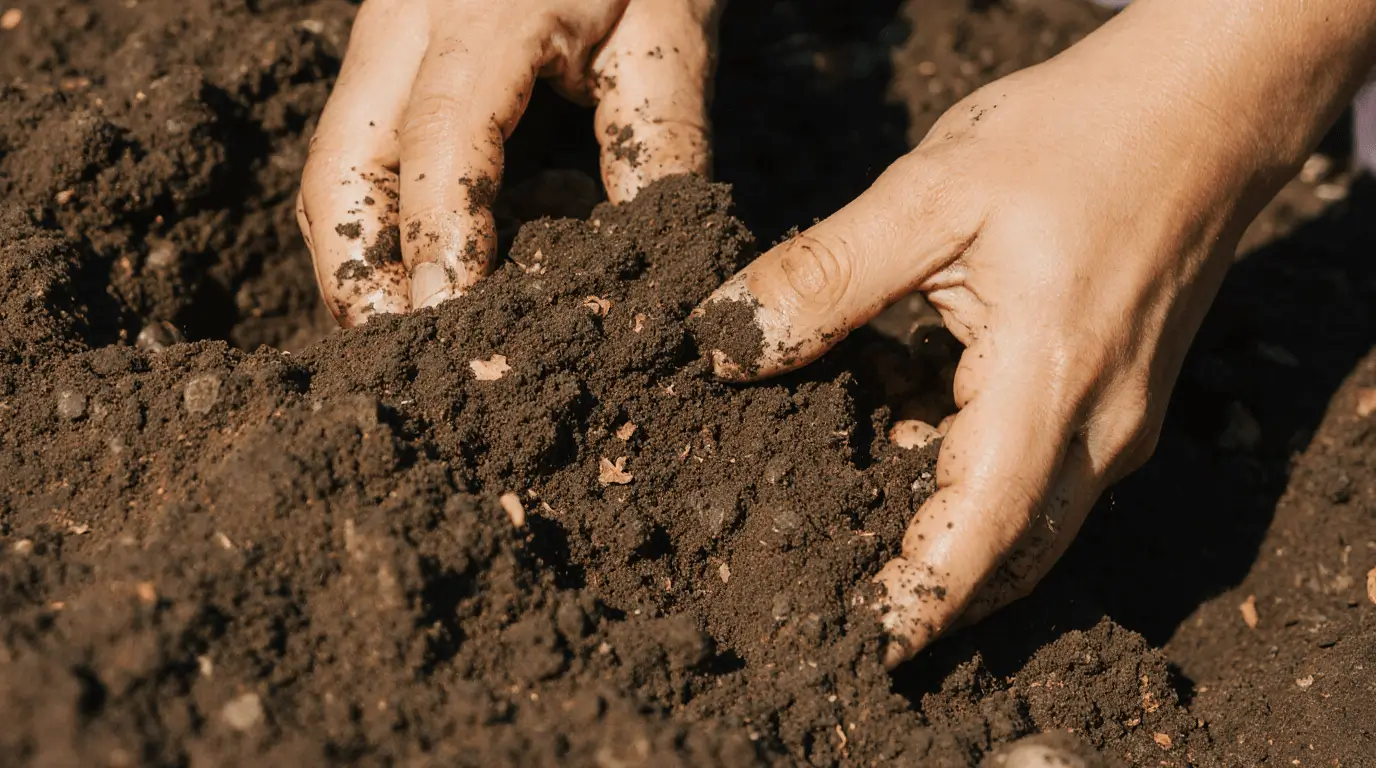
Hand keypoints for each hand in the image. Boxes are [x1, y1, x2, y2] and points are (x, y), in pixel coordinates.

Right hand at [298, 0, 718, 325]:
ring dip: (364, 261)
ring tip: (411, 342)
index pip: (441, 137)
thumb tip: (649, 276)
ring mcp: (389, 40)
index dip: (441, 238)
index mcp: (484, 12)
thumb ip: (660, 148)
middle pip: (339, 165)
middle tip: (400, 362)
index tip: (450, 324)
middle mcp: (407, 25)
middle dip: (358, 275)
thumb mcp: (671, 39)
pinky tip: (437, 281)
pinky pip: (371, 154)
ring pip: (339, 168)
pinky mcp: (396, 61)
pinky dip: (391, 227)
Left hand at [692, 0, 1368, 665]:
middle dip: (927, 580)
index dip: (919, 599)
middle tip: (833, 584)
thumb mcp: (933, 191)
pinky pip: (1044, 471)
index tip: (861, 644)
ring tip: (852, 492)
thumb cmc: (1080, 134)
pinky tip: (908, 418)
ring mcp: (1119, 419)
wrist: (1209, 107)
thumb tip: (728, 344)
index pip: (982, 533)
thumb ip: (827, 276)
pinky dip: (973, 472)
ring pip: (1029, 517)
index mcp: (1050, 380)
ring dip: (946, 522)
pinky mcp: (1118, 400)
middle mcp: (1099, 425)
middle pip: (1010, 550)